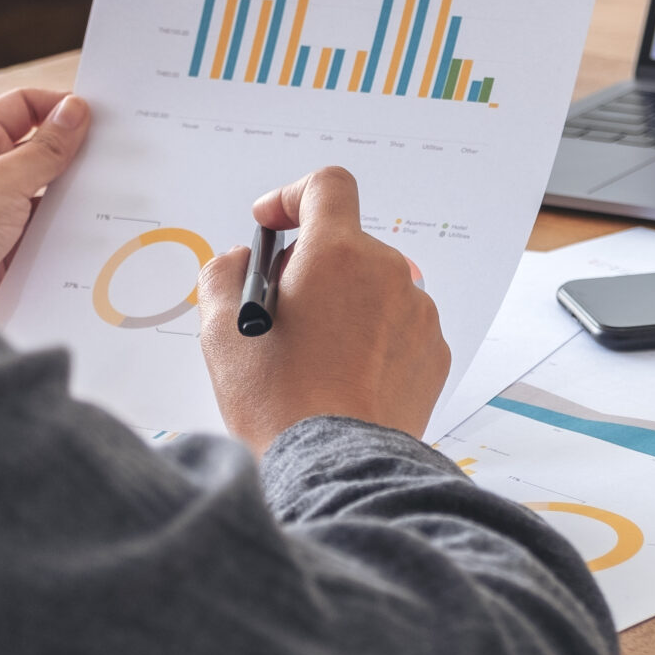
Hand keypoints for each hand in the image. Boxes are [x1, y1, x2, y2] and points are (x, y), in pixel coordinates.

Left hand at [0, 89, 89, 309]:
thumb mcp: (4, 179)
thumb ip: (46, 148)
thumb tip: (75, 110)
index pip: (21, 106)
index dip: (56, 107)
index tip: (95, 116)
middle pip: (37, 148)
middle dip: (70, 152)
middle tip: (110, 154)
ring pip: (45, 189)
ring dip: (69, 192)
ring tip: (106, 191)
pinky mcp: (7, 241)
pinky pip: (44, 225)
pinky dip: (63, 225)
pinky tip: (90, 226)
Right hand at [196, 167, 449, 452]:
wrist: (333, 468)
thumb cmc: (278, 402)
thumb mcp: (221, 331)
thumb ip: (223, 274)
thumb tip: (240, 262)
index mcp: (338, 253)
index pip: (327, 186)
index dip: (293, 196)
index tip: (271, 223)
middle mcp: (388, 273)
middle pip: (345, 246)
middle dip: (310, 269)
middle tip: (279, 314)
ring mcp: (418, 314)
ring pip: (372, 289)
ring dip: (343, 307)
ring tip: (312, 358)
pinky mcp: (433, 354)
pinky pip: (396, 328)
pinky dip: (370, 340)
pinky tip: (342, 379)